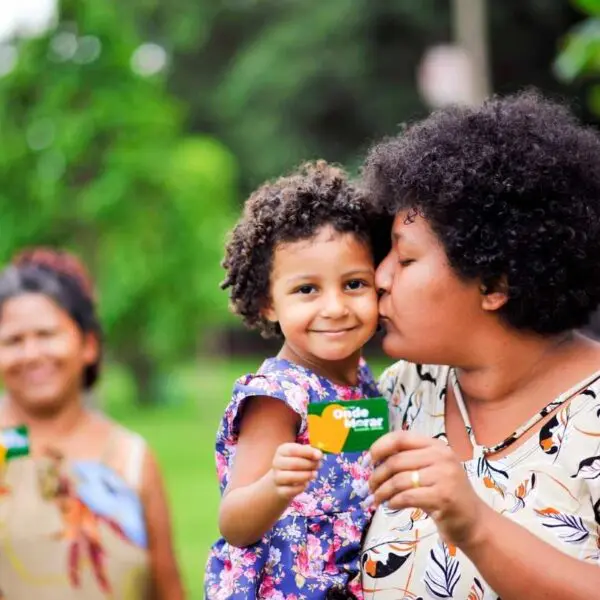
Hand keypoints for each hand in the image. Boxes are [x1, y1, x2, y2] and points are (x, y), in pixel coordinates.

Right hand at [270, 442, 321, 500]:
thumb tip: (319, 455)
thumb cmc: (296, 463)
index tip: (319, 455)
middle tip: (319, 466)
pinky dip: (301, 487)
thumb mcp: (302, 454)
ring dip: (306, 476)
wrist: (282, 480)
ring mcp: (277, 477)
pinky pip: (291, 490)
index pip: (293, 450)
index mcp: (282, 450)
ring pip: (291, 477)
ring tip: (315, 474)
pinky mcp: (279, 491)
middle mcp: (276, 463)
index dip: (307, 452)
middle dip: (309, 465)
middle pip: (293, 463)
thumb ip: (311, 453)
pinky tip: (306, 483)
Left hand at [368, 431, 486, 547]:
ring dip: (382, 492)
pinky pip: (407, 497)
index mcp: (436, 445)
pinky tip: (391, 505)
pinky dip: (393, 502)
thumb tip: (372, 461)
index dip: (379, 447)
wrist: (473, 520)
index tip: (368, 460)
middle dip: (377, 475)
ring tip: (376, 499)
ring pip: (399, 480)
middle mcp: (442, 456)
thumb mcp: (430, 469)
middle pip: (396, 461)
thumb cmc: (445, 492)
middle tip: (369, 487)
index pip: (400, 437)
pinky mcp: (443, 497)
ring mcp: (444, 476)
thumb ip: (408, 461)